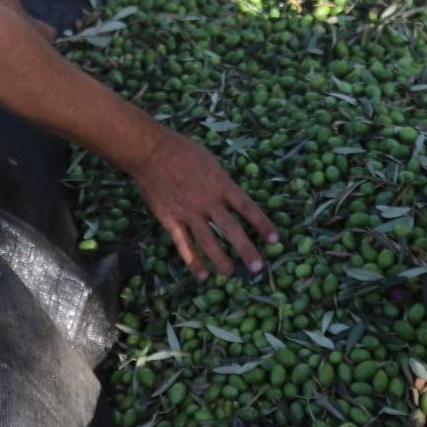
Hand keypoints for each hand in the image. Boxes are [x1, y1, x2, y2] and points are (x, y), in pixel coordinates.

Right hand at [131, 129, 279, 279]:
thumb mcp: (211, 162)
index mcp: (221, 185)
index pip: (247, 208)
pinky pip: (184, 245)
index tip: (275, 240)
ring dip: (221, 260)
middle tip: (257, 268)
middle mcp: (208, 202)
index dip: (262, 225)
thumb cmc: (183, 151)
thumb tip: (232, 197)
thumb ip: (222, 183)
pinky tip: (202, 275)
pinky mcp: (171, 220)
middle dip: (246, 250)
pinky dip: (193, 261)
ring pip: (208, 242)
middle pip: (231, 230)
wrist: (152, 152)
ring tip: (230, 274)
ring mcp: (189, 213)